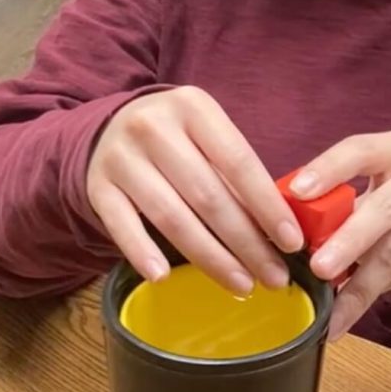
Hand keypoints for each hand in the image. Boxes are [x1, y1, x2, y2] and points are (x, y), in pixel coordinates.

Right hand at [86, 87, 303, 292]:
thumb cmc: (177, 137)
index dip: (268, 206)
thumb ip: (236, 172)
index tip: (292, 243)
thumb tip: (280, 229)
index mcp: (193, 107)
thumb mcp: (207, 134)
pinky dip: (142, 252)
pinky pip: (121, 225)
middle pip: (208, 196)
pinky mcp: (97, 186)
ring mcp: (121, 157)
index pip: (239, 162)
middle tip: (274, 277)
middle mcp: (154, 127)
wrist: (109, 127)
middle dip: (247, 243)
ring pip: (171, 217)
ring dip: (210, 258)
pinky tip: (164, 277)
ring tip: (242, 285)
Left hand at [290, 130, 390, 339]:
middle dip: (348, 241)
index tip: (298, 194)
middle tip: (318, 270)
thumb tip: (288, 235)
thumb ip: (337, 207)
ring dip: (361, 284)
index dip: (328, 169)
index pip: (361, 150)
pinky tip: (352, 311)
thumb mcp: (371, 195)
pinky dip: (377, 294)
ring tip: (332, 310)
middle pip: (387, 206)